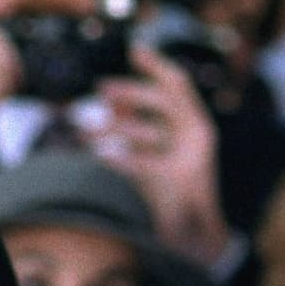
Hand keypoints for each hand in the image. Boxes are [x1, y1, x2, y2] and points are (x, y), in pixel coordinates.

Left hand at [90, 46, 230, 265]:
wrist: (194, 236)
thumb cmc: (171, 192)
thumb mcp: (152, 152)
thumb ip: (136, 127)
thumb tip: (109, 105)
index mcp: (196, 125)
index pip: (178, 85)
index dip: (156, 64)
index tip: (134, 48)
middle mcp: (199, 135)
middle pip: (166, 101)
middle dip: (131, 92)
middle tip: (100, 89)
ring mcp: (193, 157)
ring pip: (152, 132)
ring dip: (115, 130)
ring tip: (85, 132)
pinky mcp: (182, 181)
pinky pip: (144, 163)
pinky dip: (119, 159)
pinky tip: (100, 159)